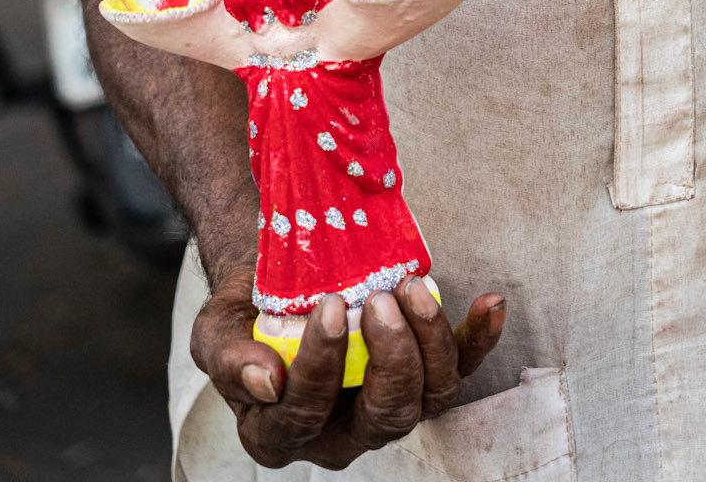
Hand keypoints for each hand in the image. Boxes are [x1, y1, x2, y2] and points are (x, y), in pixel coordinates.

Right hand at [192, 261, 505, 469]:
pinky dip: (479, 337)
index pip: (306, 414)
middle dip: (390, 359)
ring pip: (428, 397)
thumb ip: (227, 358)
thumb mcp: (216, 328)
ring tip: (411, 287)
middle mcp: (341, 431)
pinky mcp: (423, 369)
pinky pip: (462, 366)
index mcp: (281, 430)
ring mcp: (387, 403)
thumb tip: (265, 382)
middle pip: (384, 418)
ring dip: (430, 341)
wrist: (281, 273)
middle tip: (379, 299)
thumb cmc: (248, 307)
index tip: (329, 306)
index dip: (321, 366)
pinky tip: (489, 303)